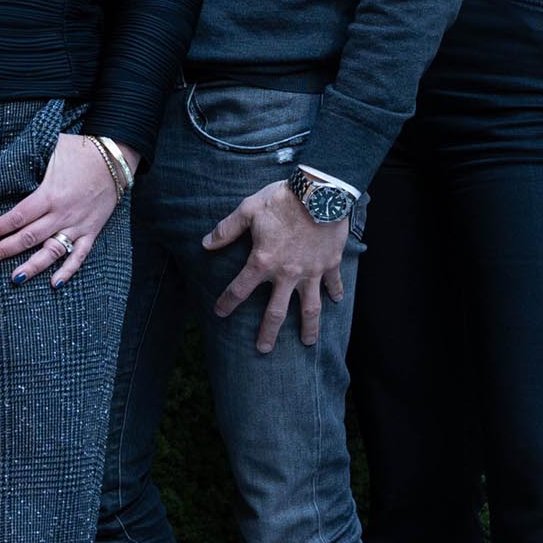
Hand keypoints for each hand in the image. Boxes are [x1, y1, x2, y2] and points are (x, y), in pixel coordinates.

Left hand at [0, 134, 123, 287]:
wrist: (114, 157)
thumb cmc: (79, 152)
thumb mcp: (51, 155)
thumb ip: (32, 169)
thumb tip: (8, 170)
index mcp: (48, 195)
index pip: (17, 217)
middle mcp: (62, 213)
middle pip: (29, 237)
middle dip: (4, 250)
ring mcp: (78, 224)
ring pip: (52, 250)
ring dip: (33, 266)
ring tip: (15, 279)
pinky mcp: (92, 230)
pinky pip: (80, 255)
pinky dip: (68, 270)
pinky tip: (55, 284)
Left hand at [204, 181, 348, 351]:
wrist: (320, 193)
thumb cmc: (281, 199)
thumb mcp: (248, 209)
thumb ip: (227, 229)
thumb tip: (206, 244)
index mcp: (263, 261)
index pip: (240, 289)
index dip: (227, 302)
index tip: (220, 313)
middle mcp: (287, 273)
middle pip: (276, 311)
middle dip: (268, 332)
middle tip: (263, 349)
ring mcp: (311, 272)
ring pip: (310, 308)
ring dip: (308, 327)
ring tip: (308, 343)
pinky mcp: (330, 264)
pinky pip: (333, 284)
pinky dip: (336, 294)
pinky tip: (336, 302)